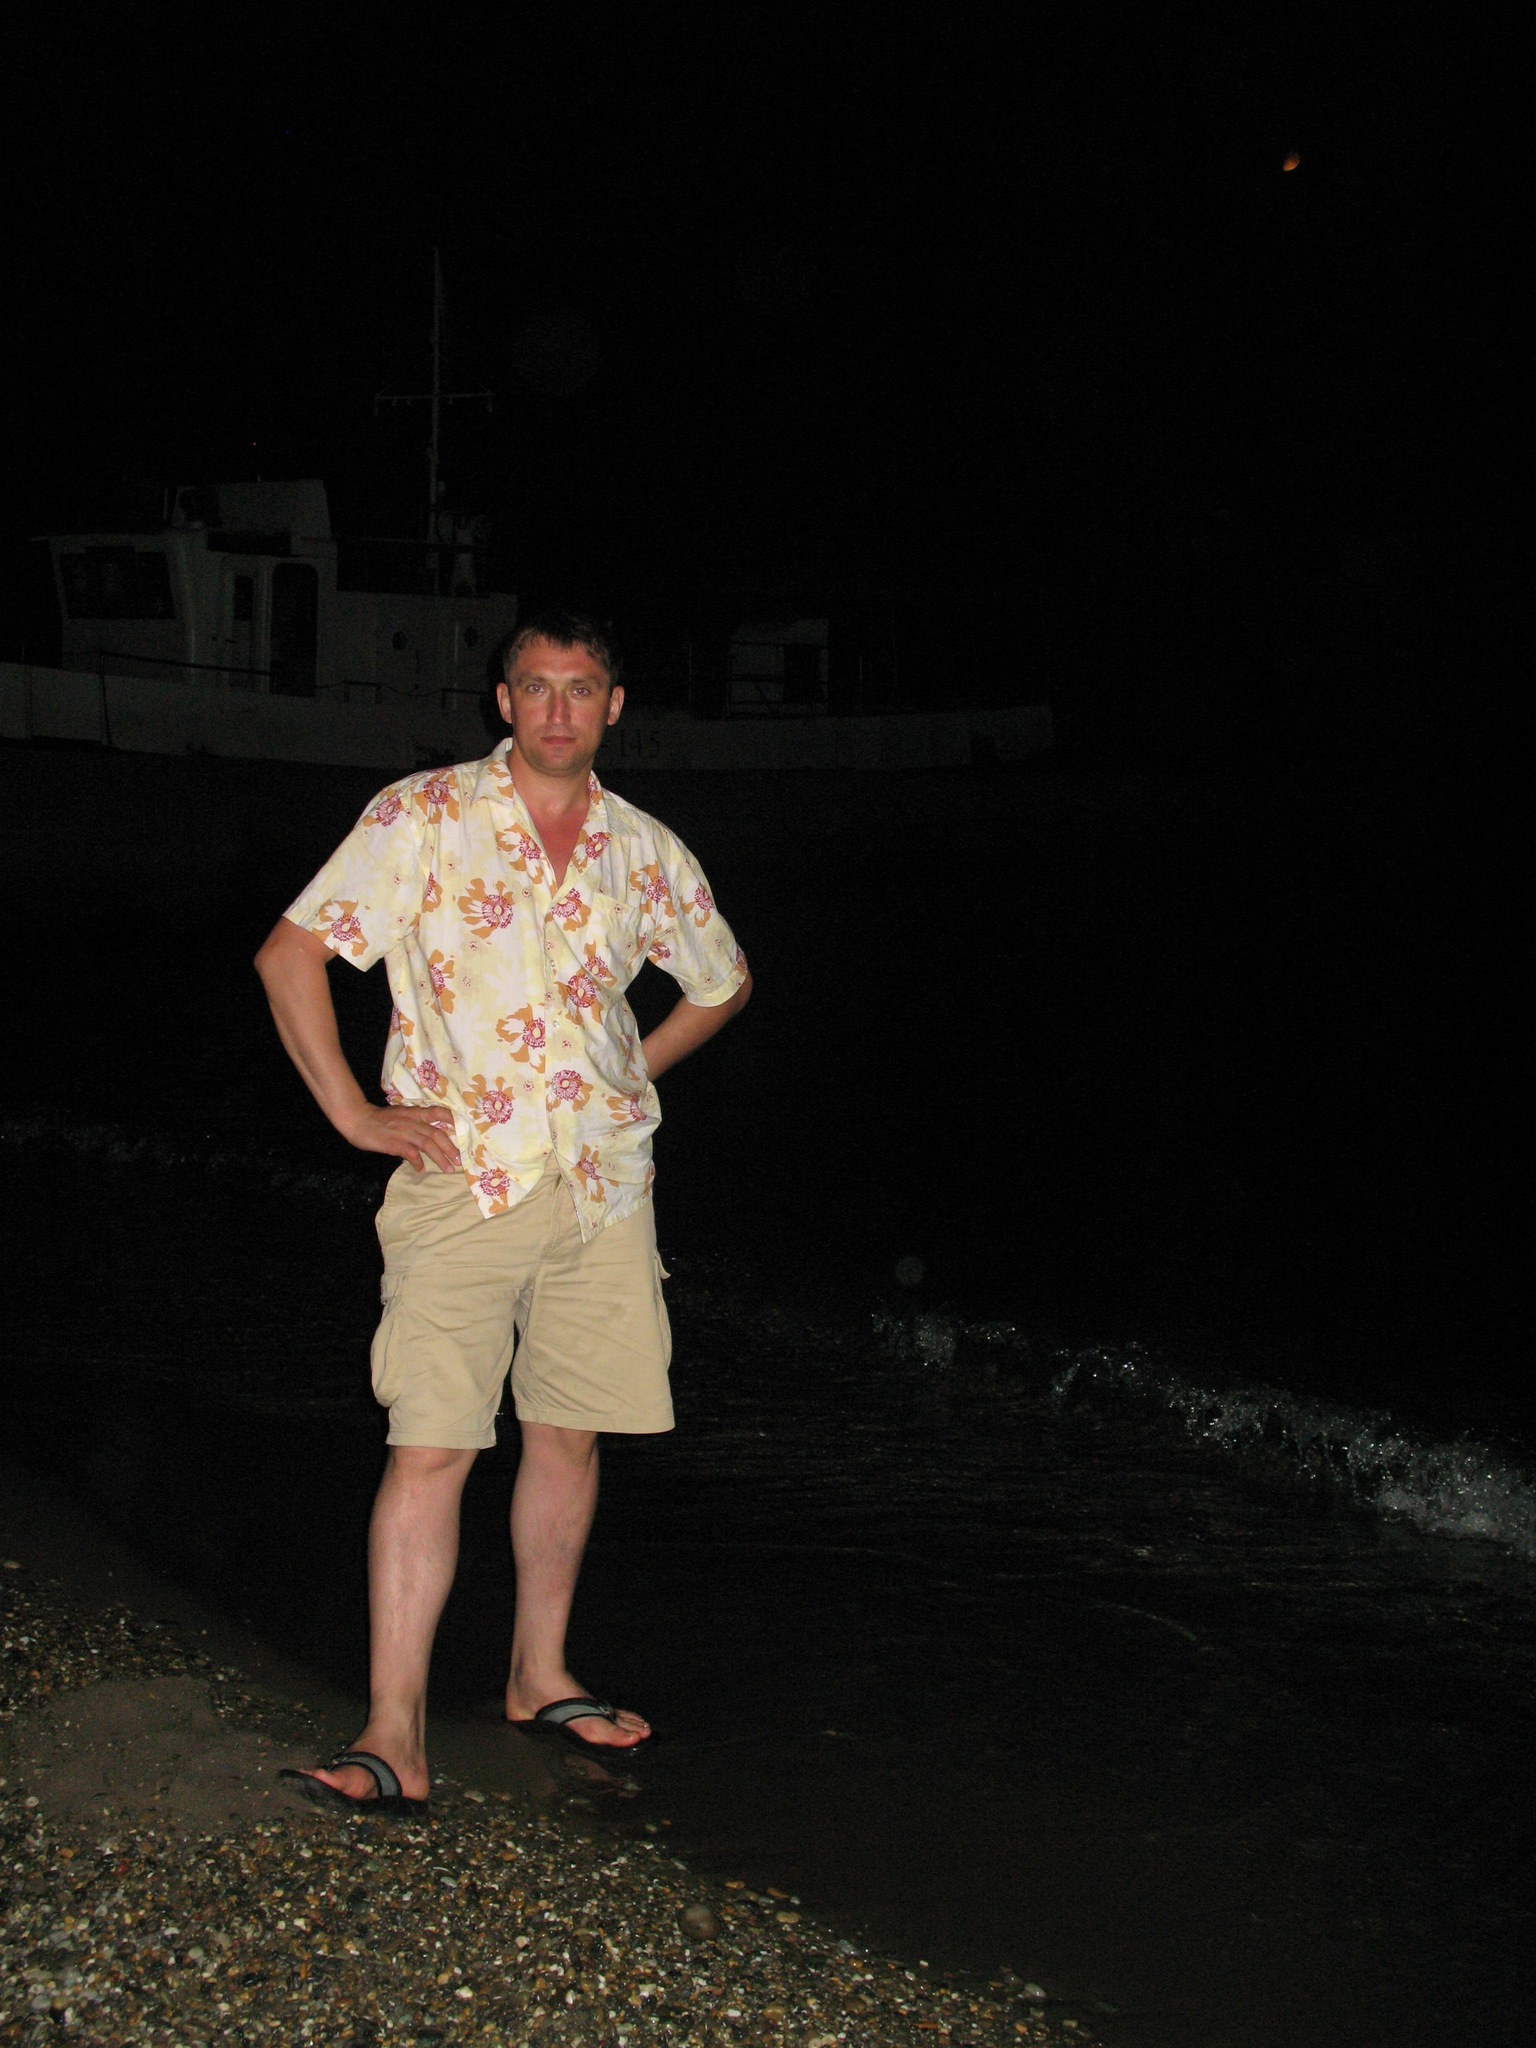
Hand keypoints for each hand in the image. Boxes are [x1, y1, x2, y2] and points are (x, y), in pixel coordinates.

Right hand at [339, 1102, 460, 1173]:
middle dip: (451, 1148)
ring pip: (428, 1144)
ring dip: (440, 1158)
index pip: (439, 1112)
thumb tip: (428, 1135)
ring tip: (449, 1169)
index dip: (453, 1120)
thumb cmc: (379, 1119)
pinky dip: (418, 1162)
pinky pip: (411, 1153)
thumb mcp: (400, 1116)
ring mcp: (404, 1132)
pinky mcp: (394, 1142)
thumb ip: (415, 1122)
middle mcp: (413, 1121)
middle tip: (460, 1160)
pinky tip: (420, 1170)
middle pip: (438, 1134)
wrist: (358, 1119)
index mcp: (415, 1113)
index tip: (465, 1131)